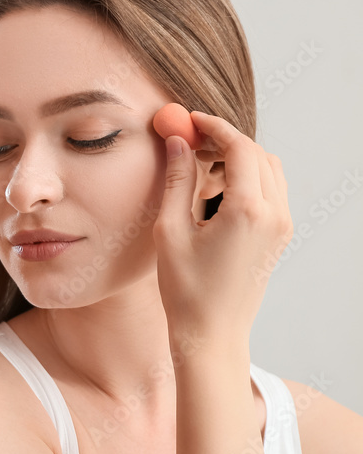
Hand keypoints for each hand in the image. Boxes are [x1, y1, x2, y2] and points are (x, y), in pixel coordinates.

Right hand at [151, 107, 293, 349]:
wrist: (212, 333)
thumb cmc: (186, 289)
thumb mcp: (170, 230)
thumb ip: (177, 180)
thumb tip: (176, 142)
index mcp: (248, 211)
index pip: (239, 148)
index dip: (214, 128)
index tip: (189, 119)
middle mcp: (274, 214)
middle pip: (257, 154)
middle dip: (225, 140)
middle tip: (190, 138)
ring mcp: (282, 226)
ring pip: (268, 170)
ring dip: (238, 157)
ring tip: (200, 163)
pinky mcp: (279, 236)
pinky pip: (270, 191)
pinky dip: (247, 177)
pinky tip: (215, 188)